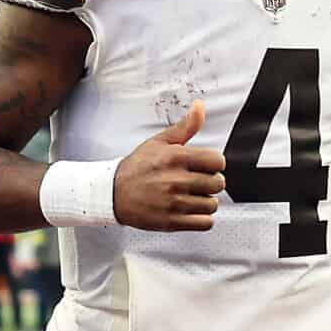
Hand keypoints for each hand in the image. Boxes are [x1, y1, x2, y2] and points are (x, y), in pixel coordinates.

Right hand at [112, 99, 223, 231]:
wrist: (112, 193)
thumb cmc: (137, 167)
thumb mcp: (159, 142)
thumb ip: (185, 127)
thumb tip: (200, 107)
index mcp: (175, 158)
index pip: (218, 161)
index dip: (214, 163)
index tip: (206, 166)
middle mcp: (175, 180)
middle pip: (218, 183)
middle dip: (211, 182)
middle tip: (198, 182)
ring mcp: (174, 203)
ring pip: (213, 204)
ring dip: (206, 201)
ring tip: (192, 196)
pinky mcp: (172, 222)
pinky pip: (205, 223)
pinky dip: (202, 218)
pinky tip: (191, 210)